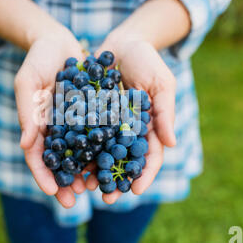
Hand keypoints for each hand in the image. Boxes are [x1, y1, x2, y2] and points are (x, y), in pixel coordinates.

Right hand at [14, 29, 86, 207]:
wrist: (59, 42)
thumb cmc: (37, 60)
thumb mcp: (28, 82)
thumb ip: (26, 112)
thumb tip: (25, 145)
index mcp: (36, 126)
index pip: (36, 156)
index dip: (42, 175)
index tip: (51, 191)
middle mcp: (55, 130)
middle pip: (58, 162)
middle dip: (64, 182)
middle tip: (72, 201)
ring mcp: (73, 124)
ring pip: (79, 155)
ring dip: (84, 172)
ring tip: (93, 189)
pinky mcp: (91, 115)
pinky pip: (97, 136)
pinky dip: (101, 150)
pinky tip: (110, 164)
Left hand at [86, 36, 176, 203]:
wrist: (122, 43)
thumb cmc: (147, 61)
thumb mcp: (161, 83)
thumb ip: (165, 112)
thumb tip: (171, 143)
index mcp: (150, 127)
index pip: (150, 156)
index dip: (145, 174)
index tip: (135, 190)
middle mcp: (128, 131)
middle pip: (123, 161)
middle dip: (116, 181)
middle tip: (106, 199)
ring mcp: (109, 125)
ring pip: (102, 154)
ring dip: (95, 172)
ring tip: (85, 187)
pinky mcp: (91, 116)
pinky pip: (85, 136)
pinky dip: (79, 150)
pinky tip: (70, 163)